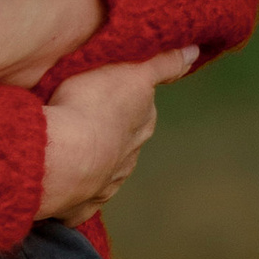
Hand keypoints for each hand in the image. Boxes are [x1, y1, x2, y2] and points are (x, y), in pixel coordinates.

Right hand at [37, 51, 196, 222]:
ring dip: (90, 166)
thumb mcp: (130, 72)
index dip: (125, 102)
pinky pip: (78, 204)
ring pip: (101, 174)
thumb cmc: (92, 106)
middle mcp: (128, 159)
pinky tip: (63, 190)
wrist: (64, 156)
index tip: (109, 95)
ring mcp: (104, 185)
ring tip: (69, 154)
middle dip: (109, 137)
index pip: (141, 111)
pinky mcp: (79, 207)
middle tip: (84, 121)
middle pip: (123, 145)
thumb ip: (163, 63)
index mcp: (140, 125)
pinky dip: (72, 198)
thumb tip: (195, 51)